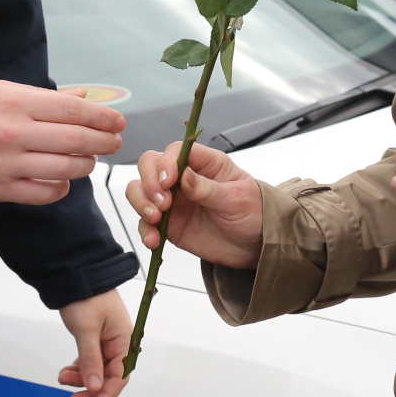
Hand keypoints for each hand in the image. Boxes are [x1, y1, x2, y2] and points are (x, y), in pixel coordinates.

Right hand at [0, 81, 124, 204]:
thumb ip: (43, 98)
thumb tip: (83, 99)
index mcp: (15, 101)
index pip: (73, 110)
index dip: (102, 117)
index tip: (117, 121)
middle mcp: (14, 132)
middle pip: (76, 140)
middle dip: (103, 141)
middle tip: (115, 141)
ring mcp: (6, 164)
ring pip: (65, 169)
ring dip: (85, 165)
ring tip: (89, 160)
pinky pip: (43, 194)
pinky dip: (61, 188)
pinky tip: (63, 181)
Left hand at [56, 289, 130, 396]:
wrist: (75, 274)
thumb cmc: (86, 297)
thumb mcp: (87, 329)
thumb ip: (91, 360)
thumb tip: (95, 388)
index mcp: (124, 340)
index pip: (120, 376)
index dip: (106, 396)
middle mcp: (118, 343)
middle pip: (109, 377)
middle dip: (91, 391)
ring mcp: (106, 342)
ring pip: (97, 371)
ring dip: (81, 379)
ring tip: (63, 378)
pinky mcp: (94, 339)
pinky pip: (89, 361)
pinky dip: (78, 369)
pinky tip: (66, 372)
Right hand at [125, 142, 263, 269]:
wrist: (256, 245)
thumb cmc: (253, 212)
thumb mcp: (236, 198)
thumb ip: (207, 188)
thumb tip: (184, 175)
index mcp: (205, 163)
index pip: (175, 151)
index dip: (166, 163)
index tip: (168, 182)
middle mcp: (184, 178)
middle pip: (150, 165)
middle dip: (149, 182)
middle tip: (163, 204)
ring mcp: (173, 200)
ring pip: (140, 190)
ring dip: (141, 203)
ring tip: (155, 219)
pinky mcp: (168, 223)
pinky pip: (145, 223)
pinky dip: (144, 230)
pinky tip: (153, 240)